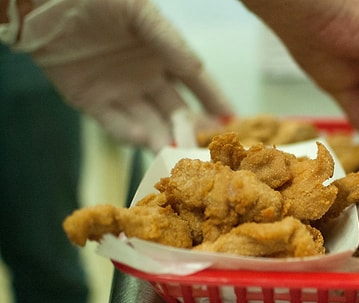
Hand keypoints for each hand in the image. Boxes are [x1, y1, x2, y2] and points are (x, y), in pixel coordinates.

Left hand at [13, 0, 233, 150]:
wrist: (47, 0)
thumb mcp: (142, 15)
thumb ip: (171, 43)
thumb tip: (199, 70)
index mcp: (162, 54)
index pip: (195, 82)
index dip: (214, 100)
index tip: (233, 122)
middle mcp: (145, 77)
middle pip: (174, 111)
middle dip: (190, 130)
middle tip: (202, 150)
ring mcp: (119, 91)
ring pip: (148, 122)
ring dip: (161, 139)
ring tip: (173, 153)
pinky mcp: (90, 100)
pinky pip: (114, 123)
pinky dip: (128, 133)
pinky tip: (143, 139)